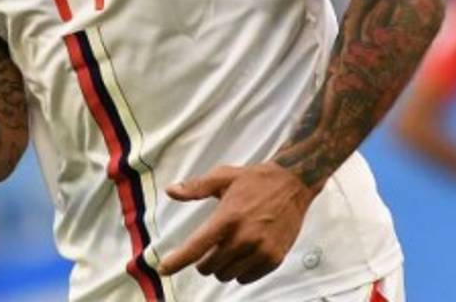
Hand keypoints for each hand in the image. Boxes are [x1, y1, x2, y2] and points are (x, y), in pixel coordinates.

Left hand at [158, 162, 314, 284]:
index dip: (178, 260)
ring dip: (221, 267)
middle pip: (210, 267)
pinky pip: (246, 278)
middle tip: (210, 246)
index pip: (196, 246)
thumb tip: (171, 191)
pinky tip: (242, 255)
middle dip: (203, 261)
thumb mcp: (222, 177)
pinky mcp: (274, 259)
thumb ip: (195, 187)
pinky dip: (239, 271)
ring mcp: (261, 251)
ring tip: (227, 248)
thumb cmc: (254, 180)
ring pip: (227, 275)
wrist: (292, 184)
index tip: (163, 269)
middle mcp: (244, 238)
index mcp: (227, 218)